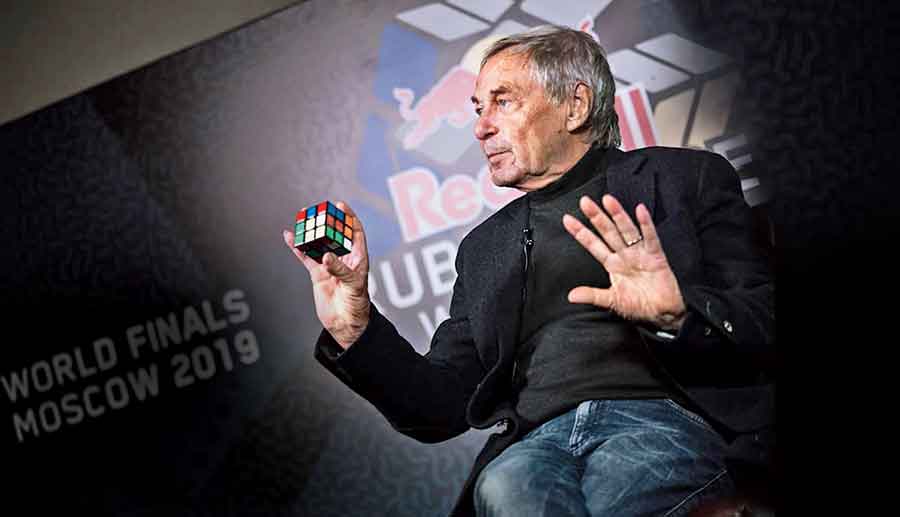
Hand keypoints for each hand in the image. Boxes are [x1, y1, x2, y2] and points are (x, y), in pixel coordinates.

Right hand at [283, 201, 370, 348]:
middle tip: (317, 209)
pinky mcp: (317, 274)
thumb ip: (340, 270)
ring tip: (302, 217)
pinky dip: (298, 247)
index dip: (349, 218)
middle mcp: (343, 258)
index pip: (355, 232)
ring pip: (318, 243)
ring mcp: (329, 265)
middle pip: (334, 234)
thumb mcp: (353, 285)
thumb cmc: (357, 304)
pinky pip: (306, 257)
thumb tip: (327, 256)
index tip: (341, 205)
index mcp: (358, 258)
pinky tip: (290, 237)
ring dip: (310, 231)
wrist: (345, 323)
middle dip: (326, 220)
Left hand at [562, 194, 685, 329]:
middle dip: (596, 217)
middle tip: (584, 202)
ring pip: (626, 230)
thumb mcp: (612, 301)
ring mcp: (640, 254)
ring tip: (607, 200)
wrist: (663, 313)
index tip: (567, 220)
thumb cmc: (640, 306)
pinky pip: (650, 238)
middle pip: (608, 232)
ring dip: (617, 215)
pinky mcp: (656, 256)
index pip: (593, 245)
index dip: (581, 232)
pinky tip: (640, 211)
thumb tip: (571, 296)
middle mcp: (625, 255)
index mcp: (613, 265)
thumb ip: (593, 296)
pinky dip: (646, 225)